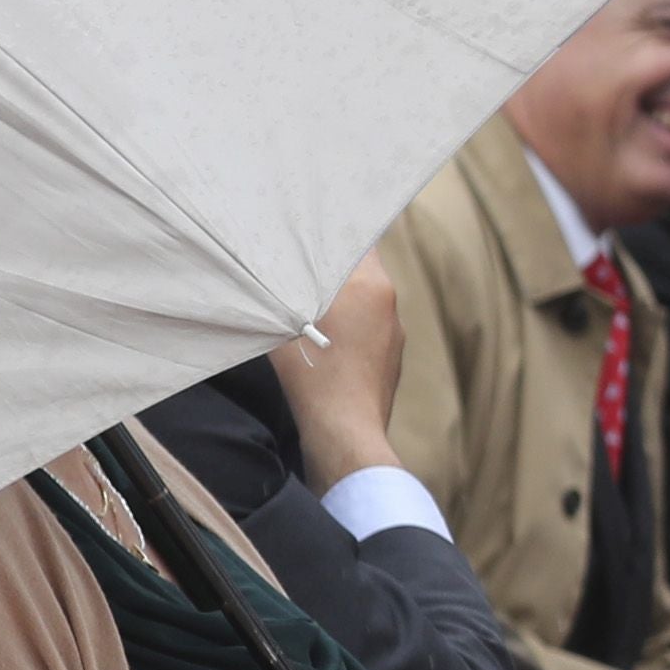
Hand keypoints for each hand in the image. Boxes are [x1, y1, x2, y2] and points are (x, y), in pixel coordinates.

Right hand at [274, 247, 407, 492]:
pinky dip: (345, 331)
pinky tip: (319, 343)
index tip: (304, 233)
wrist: (345, 435)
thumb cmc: (315, 376)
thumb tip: (275, 269)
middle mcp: (390, 307)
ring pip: (362, 304)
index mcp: (372, 286)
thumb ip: (284, 289)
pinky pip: (366, 333)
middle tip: (296, 271)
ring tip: (303, 309)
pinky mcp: (389, 362)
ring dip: (336, 302)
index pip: (356, 239)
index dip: (328, 234)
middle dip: (327, 271)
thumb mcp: (286, 322)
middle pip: (358, 272)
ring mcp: (393, 336)